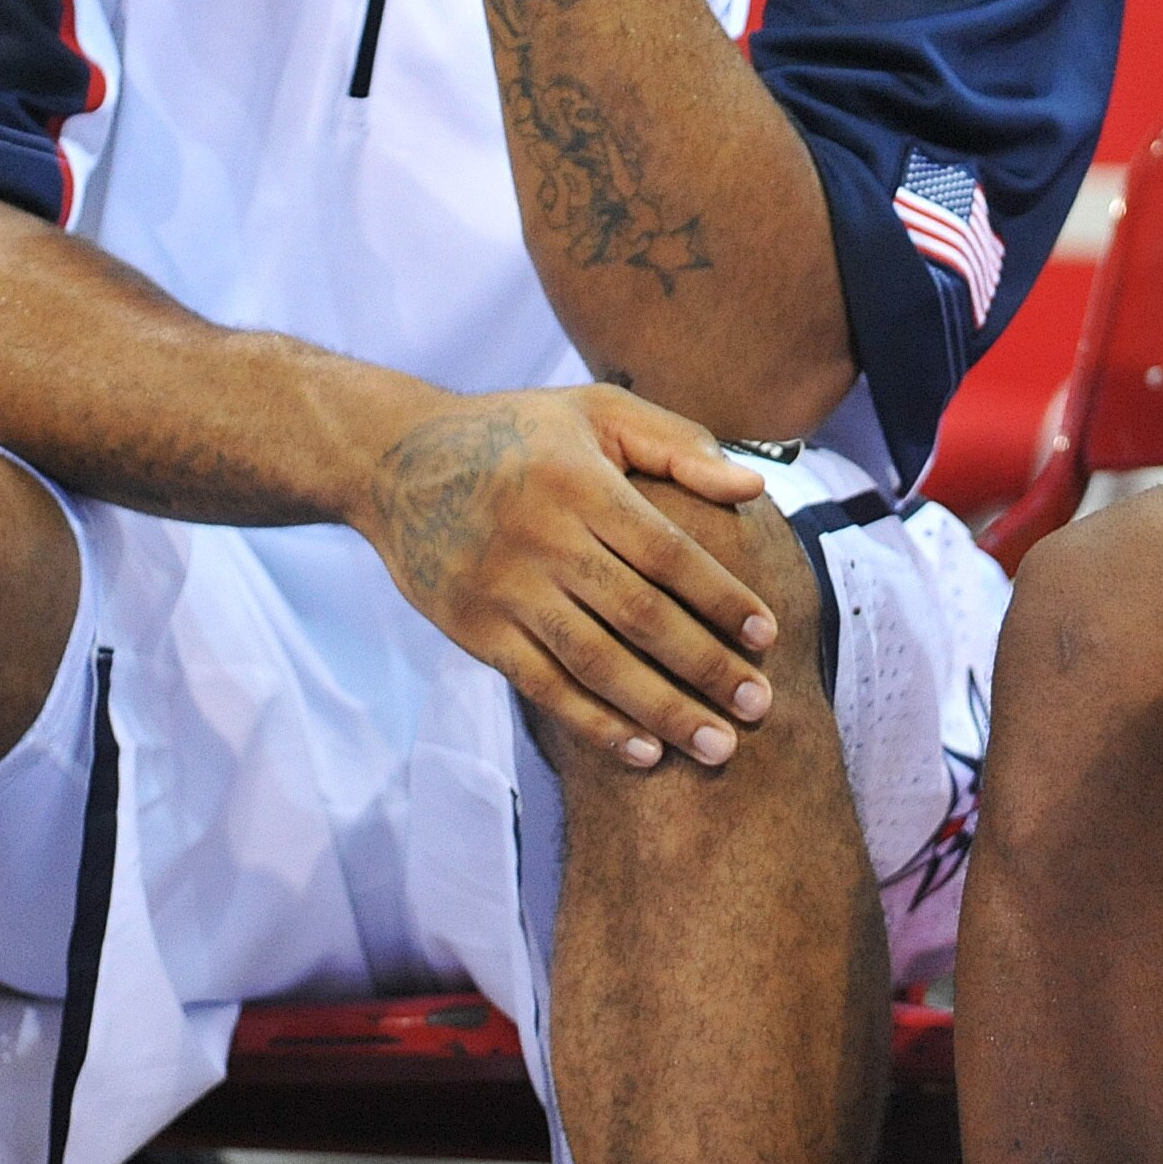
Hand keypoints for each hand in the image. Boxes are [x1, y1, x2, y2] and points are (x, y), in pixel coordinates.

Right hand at [356, 383, 778, 766]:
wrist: (395, 460)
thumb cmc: (517, 432)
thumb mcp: (597, 412)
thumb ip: (679, 445)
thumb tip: (753, 489)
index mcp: (582, 483)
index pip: (668, 553)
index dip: (721, 598)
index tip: (767, 637)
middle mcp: (544, 538)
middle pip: (640, 616)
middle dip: (706, 667)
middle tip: (760, 707)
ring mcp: (504, 589)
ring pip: (595, 662)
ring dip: (661, 710)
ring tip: (717, 748)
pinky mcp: (472, 629)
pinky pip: (542, 686)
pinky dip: (594, 724)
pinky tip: (643, 751)